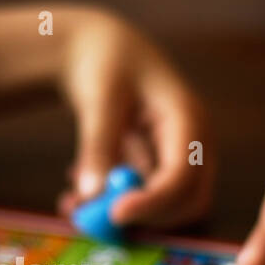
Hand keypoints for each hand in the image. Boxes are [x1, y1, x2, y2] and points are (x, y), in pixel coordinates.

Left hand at [53, 7, 213, 227]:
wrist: (99, 47)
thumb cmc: (105, 61)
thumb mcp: (99, 97)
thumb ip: (98, 144)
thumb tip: (92, 194)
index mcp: (188, 119)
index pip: (184, 174)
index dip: (154, 201)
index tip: (115, 214)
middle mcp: (192, 144)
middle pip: (187, 201)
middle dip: (143, 216)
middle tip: (94, 217)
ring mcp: (176, 158)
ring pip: (160, 207)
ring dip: (119, 211)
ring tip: (72, 202)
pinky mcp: (155, 169)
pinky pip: (140, 200)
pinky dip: (109, 203)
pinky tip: (75, 193)